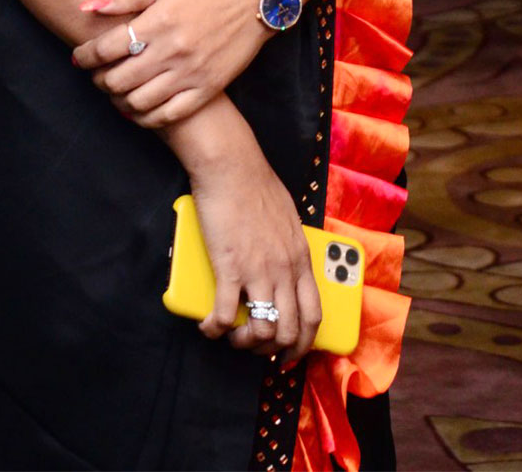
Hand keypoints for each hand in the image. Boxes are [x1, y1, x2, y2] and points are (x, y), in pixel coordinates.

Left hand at [72, 0, 270, 126]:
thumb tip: (87, 6)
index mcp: (160, 21)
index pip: (108, 47)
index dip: (86, 55)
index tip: (79, 56)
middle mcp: (173, 51)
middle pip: (119, 79)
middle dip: (99, 79)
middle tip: (96, 74)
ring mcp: (191, 74)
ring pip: (140, 102)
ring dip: (119, 100)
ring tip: (115, 90)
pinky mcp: (207, 89)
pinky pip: (169, 115)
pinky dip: (146, 117)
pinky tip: (138, 108)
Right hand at [190, 131, 321, 364]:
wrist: (232, 167)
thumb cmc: (256, 186)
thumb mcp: (288, 220)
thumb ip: (288, 248)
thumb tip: (282, 268)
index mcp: (301, 257)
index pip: (313, 315)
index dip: (302, 343)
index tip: (290, 354)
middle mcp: (284, 269)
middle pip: (289, 331)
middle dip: (271, 349)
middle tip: (256, 349)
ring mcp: (258, 271)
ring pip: (261, 330)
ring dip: (245, 342)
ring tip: (232, 336)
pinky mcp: (229, 268)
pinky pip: (223, 315)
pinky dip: (214, 328)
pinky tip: (208, 325)